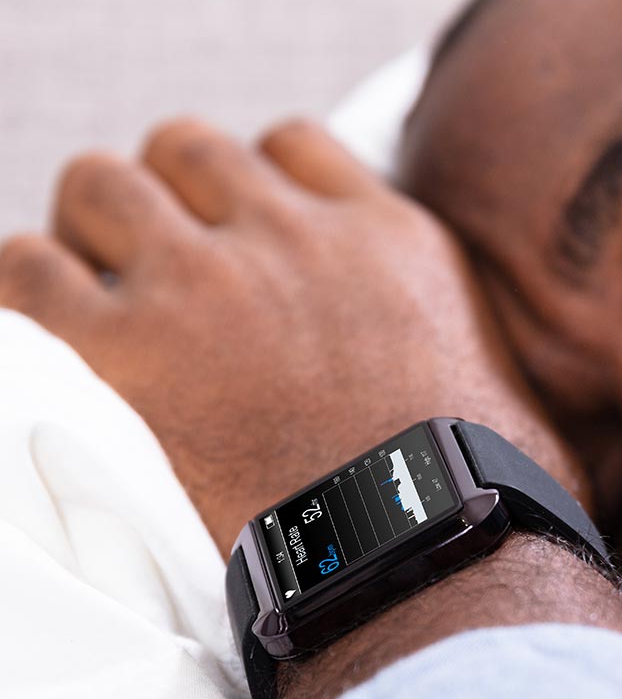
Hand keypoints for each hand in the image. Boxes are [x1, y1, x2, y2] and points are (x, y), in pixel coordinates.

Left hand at [0, 118, 585, 555]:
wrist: (425, 555)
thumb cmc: (475, 488)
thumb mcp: (497, 372)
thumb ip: (462, 330)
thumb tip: (475, 364)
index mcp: (384, 236)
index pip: (288, 144)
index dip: (251, 182)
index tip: (242, 230)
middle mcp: (292, 237)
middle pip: (185, 146)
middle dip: (167, 194)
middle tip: (164, 265)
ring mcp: (204, 283)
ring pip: (100, 183)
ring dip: (94, 230)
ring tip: (101, 297)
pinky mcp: (126, 350)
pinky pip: (27, 270)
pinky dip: (29, 290)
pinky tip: (51, 338)